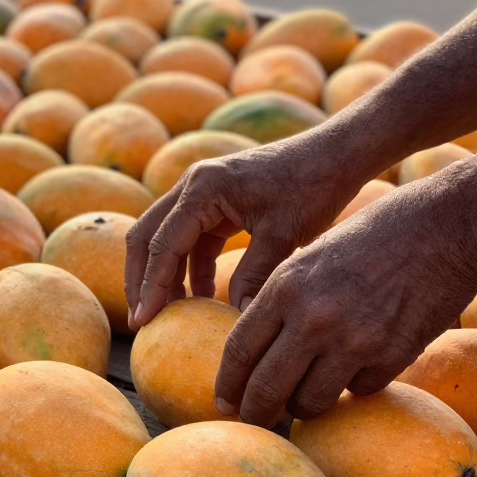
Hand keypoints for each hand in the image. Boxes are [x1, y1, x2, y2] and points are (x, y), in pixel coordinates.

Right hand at [126, 131, 358, 327]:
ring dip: (164, 275)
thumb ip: (253, 277)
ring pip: (165, 237)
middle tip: (142, 320)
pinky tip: (203, 296)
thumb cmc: (311, 188)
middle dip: (141, 279)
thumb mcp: (282, 236)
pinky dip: (192, 267)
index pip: (162, 244)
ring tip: (169, 314)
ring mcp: (202, 192)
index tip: (144, 321)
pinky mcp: (217, 202)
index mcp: (202, 189)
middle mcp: (193, 185)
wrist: (335, 155)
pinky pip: (192, 238)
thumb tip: (236, 321)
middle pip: (146, 236)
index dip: (150, 286)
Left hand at [214, 179, 476, 425]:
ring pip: (310, 402)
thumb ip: (287, 296)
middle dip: (255, 412)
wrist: (449, 226)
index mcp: (286, 286)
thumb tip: (264, 344)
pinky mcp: (391, 358)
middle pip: (266, 388)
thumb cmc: (380, 233)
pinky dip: (355, 386)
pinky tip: (362, 364)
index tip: (224, 400)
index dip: (228, 382)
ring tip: (309, 396)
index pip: (239, 349)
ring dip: (305, 405)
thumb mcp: (315, 254)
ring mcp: (353, 341)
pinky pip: (358, 391)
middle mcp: (313, 318)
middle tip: (253, 420)